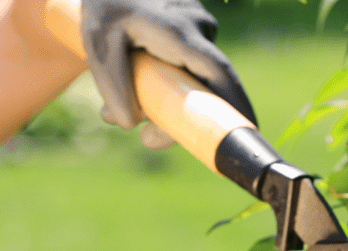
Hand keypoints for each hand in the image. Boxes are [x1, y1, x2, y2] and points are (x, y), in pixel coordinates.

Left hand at [80, 0, 256, 148]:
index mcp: (180, 32)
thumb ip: (114, 88)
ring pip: (194, 77)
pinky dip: (167, 82)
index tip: (249, 130)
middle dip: (185, 117)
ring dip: (167, 99)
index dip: (236, 104)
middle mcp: (198, 27)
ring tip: (119, 109)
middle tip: (148, 139)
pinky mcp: (193, 28)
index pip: (219, 73)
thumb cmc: (104, 7)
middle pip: (207, 85)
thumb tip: (130, 125)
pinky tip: (134, 81)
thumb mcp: (98, 47)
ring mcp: (198, 26)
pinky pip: (189, 65)